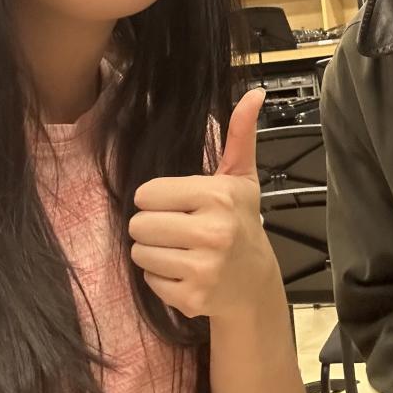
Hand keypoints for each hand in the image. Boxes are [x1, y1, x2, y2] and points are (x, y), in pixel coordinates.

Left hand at [130, 88, 274, 319]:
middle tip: (178, 229)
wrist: (254, 282)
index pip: (147, 194)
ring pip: (139, 253)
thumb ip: (240, 135)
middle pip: (138, 224)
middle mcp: (212, 232)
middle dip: (152, 226)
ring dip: (154, 252)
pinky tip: (184, 271)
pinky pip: (148, 280)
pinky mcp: (192, 298)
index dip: (158, 199)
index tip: (181, 205)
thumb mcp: (241, 178)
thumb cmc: (240, 222)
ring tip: (180, 250)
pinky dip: (161, 277)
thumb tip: (254, 94)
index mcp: (218, 196)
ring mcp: (203, 268)